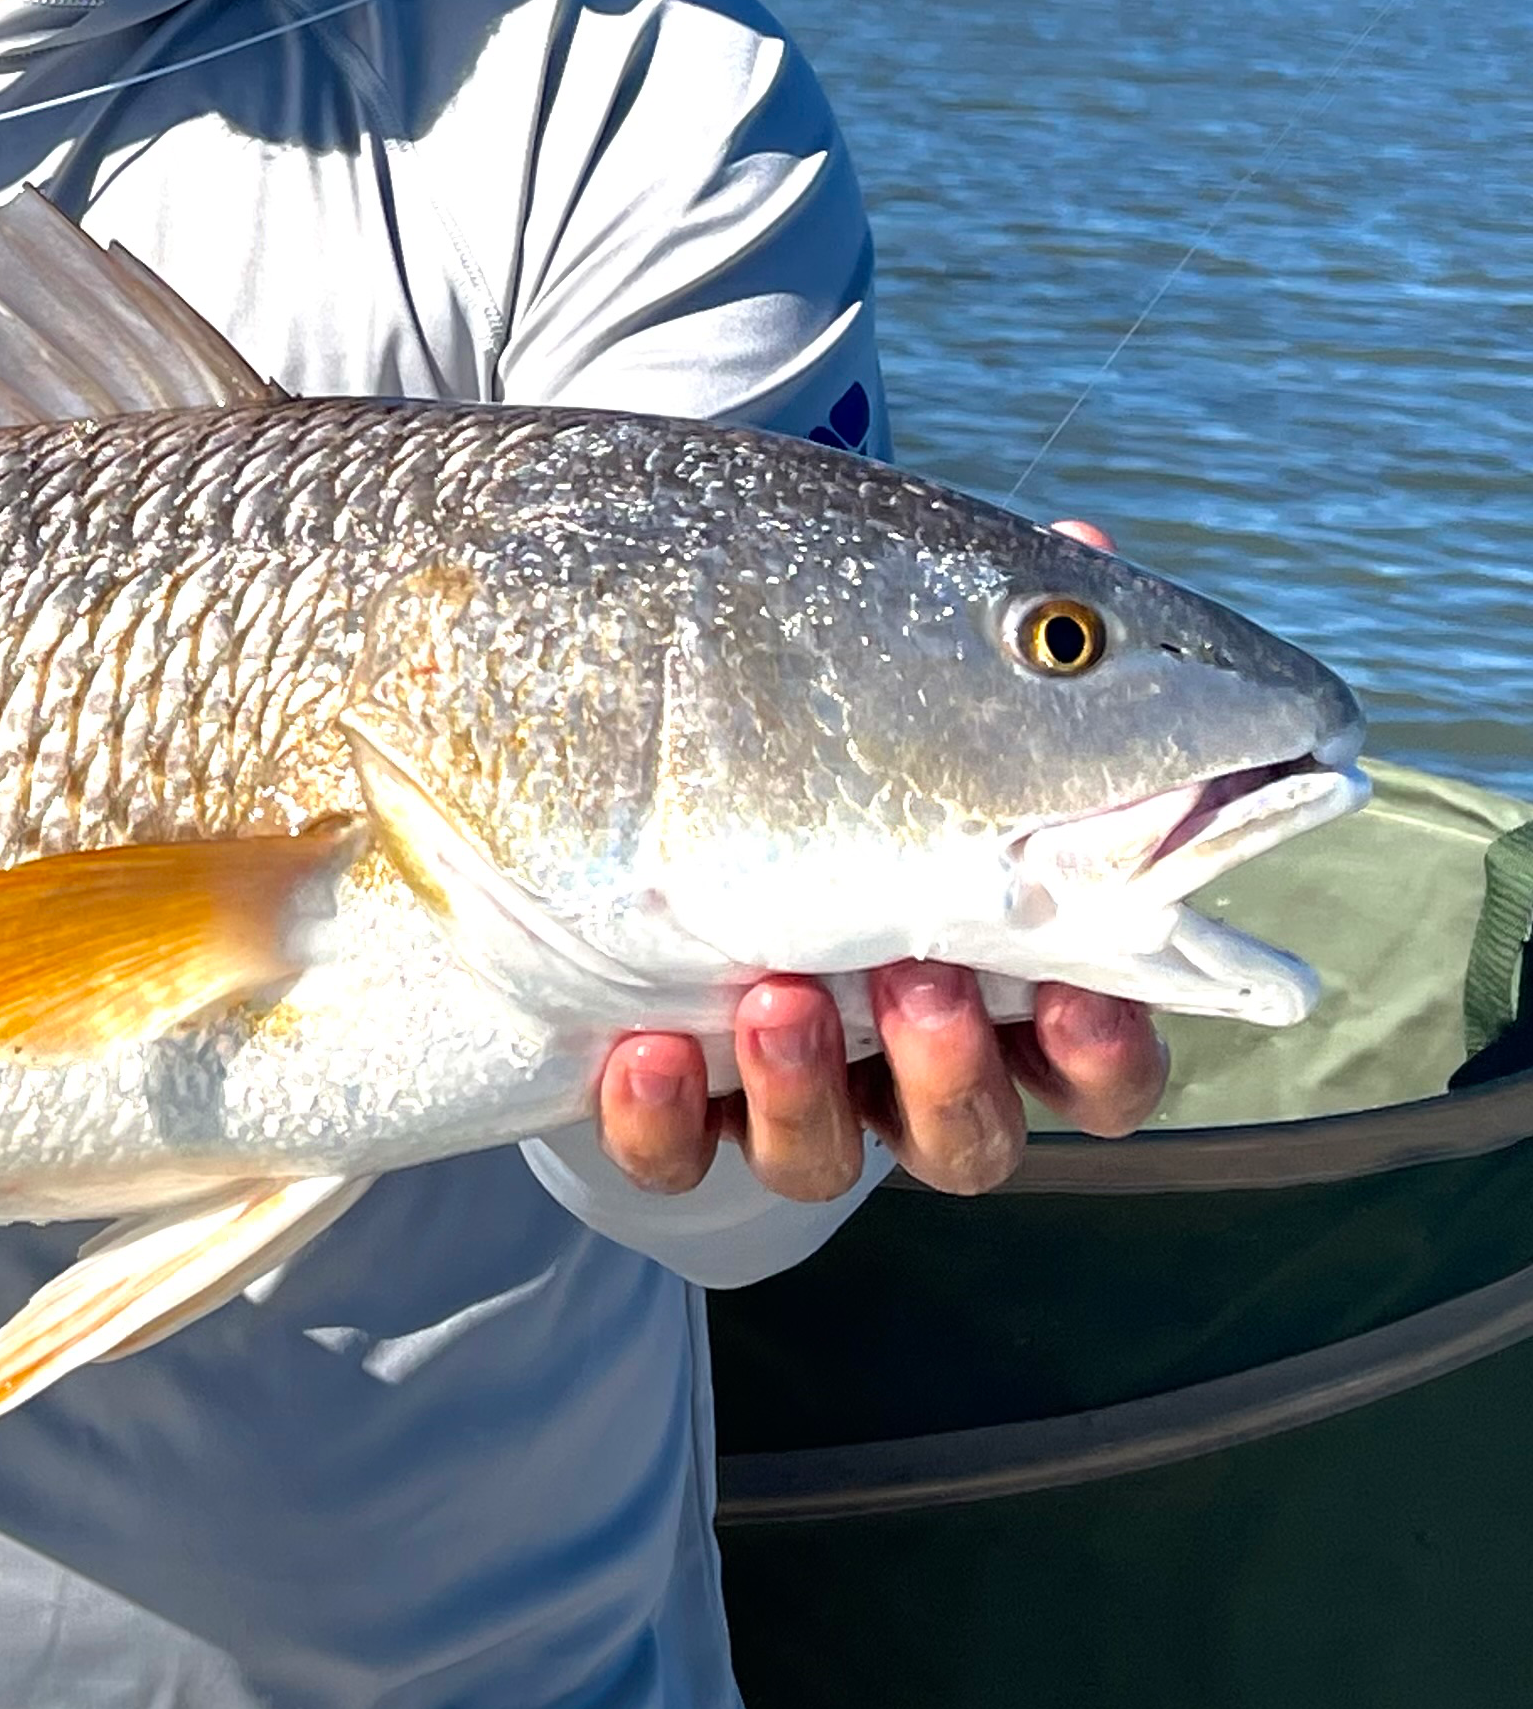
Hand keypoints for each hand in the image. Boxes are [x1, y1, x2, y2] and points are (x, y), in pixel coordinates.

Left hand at [595, 504, 1163, 1201]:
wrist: (605, 858)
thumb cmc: (797, 773)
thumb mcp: (885, 715)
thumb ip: (991, 656)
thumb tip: (1084, 547)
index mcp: (982, 984)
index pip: (1093, 1059)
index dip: (1103, 1051)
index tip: (1088, 995)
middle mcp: (889, 1067)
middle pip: (972, 1135)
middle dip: (952, 1068)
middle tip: (921, 974)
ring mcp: (774, 1098)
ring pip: (829, 1160)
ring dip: (811, 1088)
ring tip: (774, 991)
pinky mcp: (658, 1117)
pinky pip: (669, 1157)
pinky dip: (662, 1114)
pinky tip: (644, 1045)